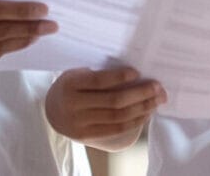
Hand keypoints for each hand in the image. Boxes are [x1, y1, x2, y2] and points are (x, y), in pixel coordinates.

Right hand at [45, 67, 166, 149]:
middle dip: (140, 94)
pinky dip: (134, 121)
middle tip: (158, 87)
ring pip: (118, 117)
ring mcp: (80, 124)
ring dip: (142, 108)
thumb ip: (98, 74)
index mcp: (71, 84)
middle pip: (113, 101)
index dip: (119, 77)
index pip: (98, 81)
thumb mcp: (77, 74)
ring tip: (156, 100)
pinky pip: (116, 129)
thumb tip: (134, 72)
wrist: (52, 110)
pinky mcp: (87, 136)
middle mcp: (73, 106)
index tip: (138, 72)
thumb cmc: (71, 86)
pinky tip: (145, 113)